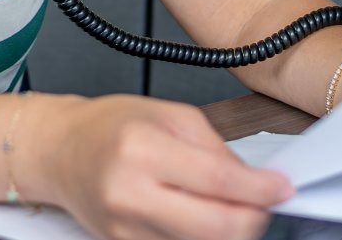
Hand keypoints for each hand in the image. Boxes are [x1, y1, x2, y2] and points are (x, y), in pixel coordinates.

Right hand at [31, 95, 291, 239]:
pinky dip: (200, 237)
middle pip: (216, 228)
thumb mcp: (167, 114)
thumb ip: (213, 147)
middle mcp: (130, 194)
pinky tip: (198, 216)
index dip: (260, 189)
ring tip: (226, 204)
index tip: (281, 188)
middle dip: (252, 218)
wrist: (59, 152)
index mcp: (142, 149)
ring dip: (228, 230)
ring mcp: (125, 230)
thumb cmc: (109, 127)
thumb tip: (252, 180)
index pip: (218, 180)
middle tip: (262, 202)